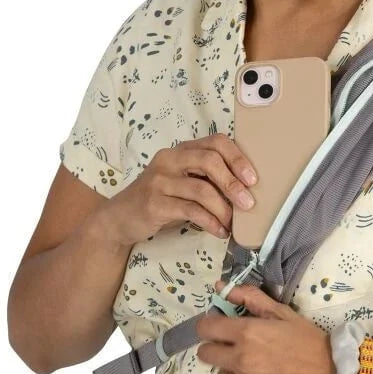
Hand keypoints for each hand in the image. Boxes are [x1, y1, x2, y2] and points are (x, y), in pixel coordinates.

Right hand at [101, 133, 257, 245]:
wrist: (119, 218)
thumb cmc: (161, 199)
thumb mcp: (184, 181)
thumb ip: (207, 178)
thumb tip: (247, 189)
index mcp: (182, 150)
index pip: (216, 142)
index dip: (238, 158)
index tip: (253, 179)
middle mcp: (169, 159)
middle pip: (210, 161)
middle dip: (233, 183)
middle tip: (248, 203)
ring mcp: (159, 181)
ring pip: (202, 190)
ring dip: (224, 209)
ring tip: (233, 223)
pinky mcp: (154, 204)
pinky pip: (191, 211)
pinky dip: (210, 222)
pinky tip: (219, 231)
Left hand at [196, 280, 336, 373]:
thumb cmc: (309, 342)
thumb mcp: (284, 314)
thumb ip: (251, 299)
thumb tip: (221, 287)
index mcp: (247, 333)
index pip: (205, 329)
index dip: (209, 326)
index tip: (219, 328)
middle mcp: (240, 360)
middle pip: (206, 354)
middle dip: (217, 348)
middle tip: (237, 348)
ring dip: (234, 371)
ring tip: (259, 369)